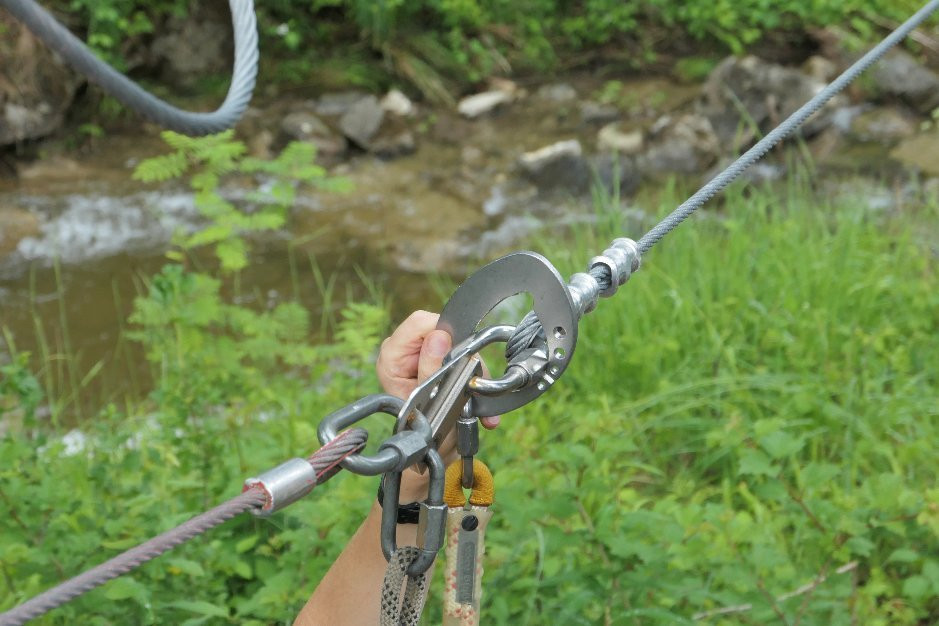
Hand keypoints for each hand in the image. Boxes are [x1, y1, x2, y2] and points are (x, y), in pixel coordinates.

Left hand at [376, 311, 499, 496]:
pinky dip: (474, 379)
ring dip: (473, 372)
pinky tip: (479, 406)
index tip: (457, 357)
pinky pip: (461, 357)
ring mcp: (421, 357)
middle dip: (462, 356)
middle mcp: (403, 352)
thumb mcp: (427, 403)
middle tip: (471, 386)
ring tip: (476, 402)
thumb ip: (431, 369)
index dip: (443, 334)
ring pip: (458, 344)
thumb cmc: (422, 435)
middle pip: (441, 330)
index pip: (420, 322)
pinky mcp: (437, 363)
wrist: (430, 457)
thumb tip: (438, 337)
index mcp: (392, 357)